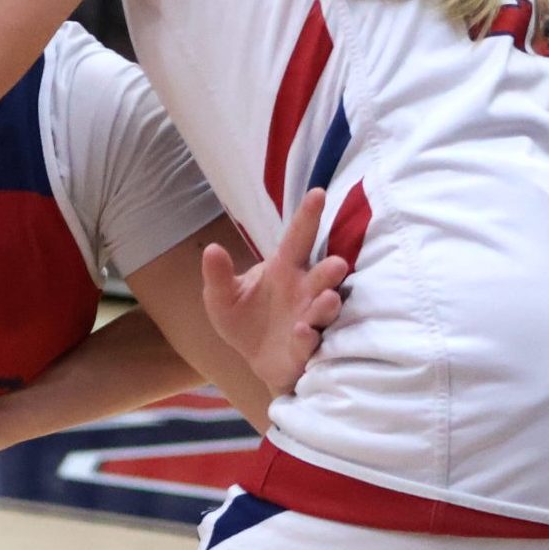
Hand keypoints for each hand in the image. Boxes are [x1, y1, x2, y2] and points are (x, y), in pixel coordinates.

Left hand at [199, 190, 347, 397]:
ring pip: (324, 308)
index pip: (298, 238)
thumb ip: (218, 275)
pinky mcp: (306, 347)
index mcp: (283, 269)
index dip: (308, 217)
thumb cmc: (243, 317)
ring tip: (327, 298)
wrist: (252, 357)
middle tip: (337, 264)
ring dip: (327, 304)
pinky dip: (307, 336)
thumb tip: (211, 249)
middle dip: (330, 270)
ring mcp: (308, 318)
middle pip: (320, 276)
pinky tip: (303, 331)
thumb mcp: (221, 297)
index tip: (318, 193)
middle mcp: (303, 290)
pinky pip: (309, 341)